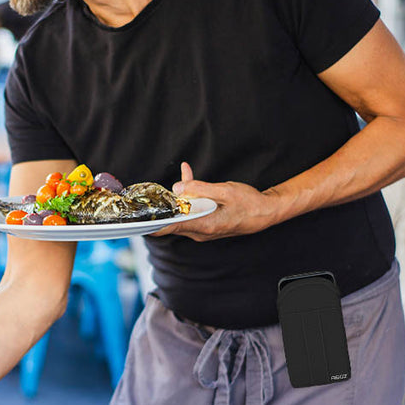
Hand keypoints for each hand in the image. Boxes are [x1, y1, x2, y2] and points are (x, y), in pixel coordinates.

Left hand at [152, 162, 275, 241]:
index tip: (137, 220)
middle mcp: (200, 230)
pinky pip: (193, 209)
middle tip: (155, 190)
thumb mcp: (224, 192)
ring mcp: (203, 227)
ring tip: (185, 174)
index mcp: (203, 225)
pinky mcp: (207, 221)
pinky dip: (190, 195)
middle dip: (164, 204)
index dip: (151, 224)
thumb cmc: (249, 204)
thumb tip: (177, 188)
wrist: (266, 212)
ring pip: (183, 211)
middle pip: (173, 219)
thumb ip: (200, 189)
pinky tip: (188, 175)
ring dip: (180, 195)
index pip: (170, 228)